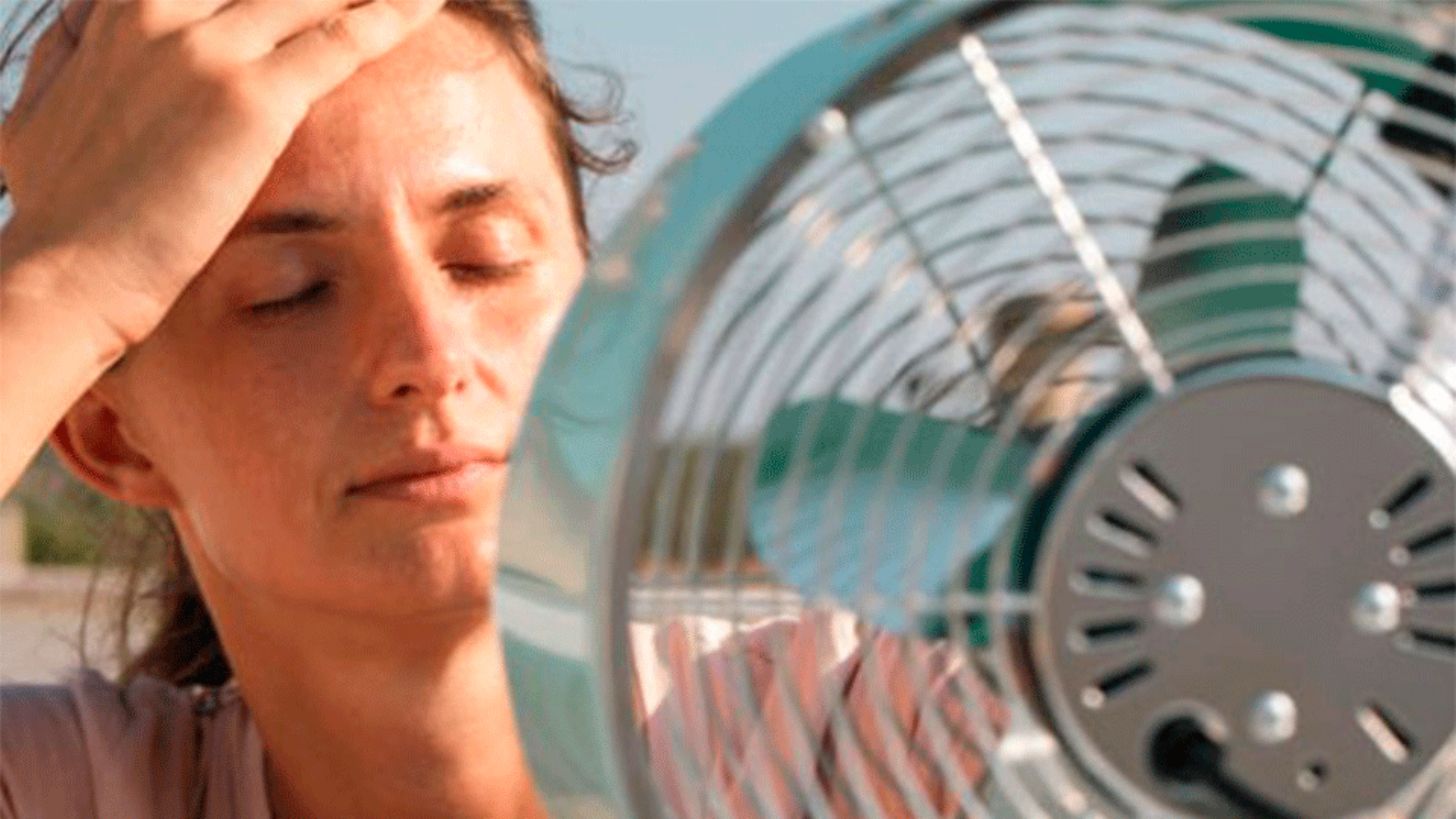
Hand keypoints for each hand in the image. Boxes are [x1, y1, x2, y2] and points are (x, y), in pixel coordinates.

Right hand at [1, 0, 446, 355]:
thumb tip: (81, 32)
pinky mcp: (253, 98)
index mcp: (118, 11)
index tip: (291, 0)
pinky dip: (394, 16)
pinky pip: (343, 40)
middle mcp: (160, 12)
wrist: (69, 270)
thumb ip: (74, 57)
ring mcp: (208, 50)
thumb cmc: (60, 208)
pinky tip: (428, 4)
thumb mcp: (42, 108)